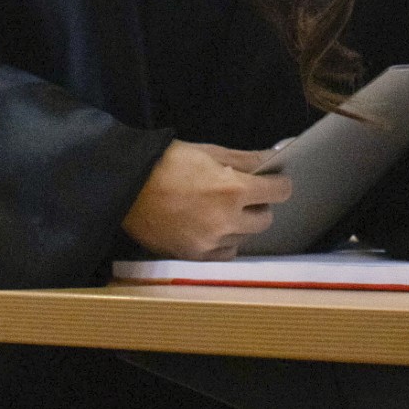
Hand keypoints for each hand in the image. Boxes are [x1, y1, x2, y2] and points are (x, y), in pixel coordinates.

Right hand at [122, 141, 292, 259]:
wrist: (128, 185)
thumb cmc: (169, 162)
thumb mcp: (211, 152)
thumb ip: (248, 158)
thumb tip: (276, 158)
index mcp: (233, 190)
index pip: (279, 192)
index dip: (280, 184)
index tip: (275, 182)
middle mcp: (226, 221)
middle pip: (265, 219)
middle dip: (260, 206)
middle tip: (245, 195)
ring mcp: (210, 242)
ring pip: (246, 238)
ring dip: (242, 225)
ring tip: (224, 210)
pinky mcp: (194, 256)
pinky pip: (225, 254)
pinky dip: (225, 241)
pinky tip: (213, 227)